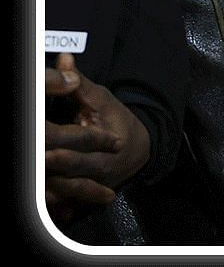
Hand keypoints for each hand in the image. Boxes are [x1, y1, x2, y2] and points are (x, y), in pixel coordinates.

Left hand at [44, 54, 150, 220]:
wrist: (142, 150)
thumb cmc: (117, 120)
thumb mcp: (102, 100)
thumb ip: (80, 83)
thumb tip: (64, 59)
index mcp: (108, 140)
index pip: (83, 140)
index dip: (63, 142)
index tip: (44, 142)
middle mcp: (102, 165)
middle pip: (76, 168)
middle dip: (58, 165)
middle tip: (41, 159)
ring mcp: (96, 183)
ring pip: (72, 189)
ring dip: (55, 189)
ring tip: (39, 186)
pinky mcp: (89, 196)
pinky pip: (72, 205)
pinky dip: (60, 207)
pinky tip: (48, 207)